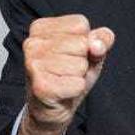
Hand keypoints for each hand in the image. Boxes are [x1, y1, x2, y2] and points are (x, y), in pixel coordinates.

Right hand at [15, 14, 114, 134]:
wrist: (51, 110)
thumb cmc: (68, 77)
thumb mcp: (90, 53)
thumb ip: (101, 40)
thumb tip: (97, 44)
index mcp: (41, 28)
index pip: (81, 24)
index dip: (85, 42)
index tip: (70, 54)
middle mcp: (32, 43)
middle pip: (82, 44)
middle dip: (82, 61)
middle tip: (67, 71)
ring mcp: (33, 64)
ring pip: (80, 64)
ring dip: (78, 77)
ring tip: (64, 81)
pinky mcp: (40, 85)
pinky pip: (77, 83)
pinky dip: (76, 89)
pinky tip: (62, 91)